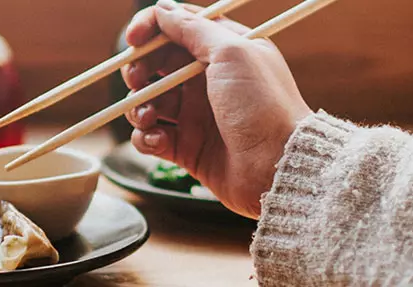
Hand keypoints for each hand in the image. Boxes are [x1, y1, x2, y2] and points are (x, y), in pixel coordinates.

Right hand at [120, 0, 311, 218]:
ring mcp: (196, 115)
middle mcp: (208, 80)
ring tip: (149, 116)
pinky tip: (156, 139)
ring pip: (149, 101)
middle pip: (156, 64)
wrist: (279, 166)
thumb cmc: (264, 105)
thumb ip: (193, 29)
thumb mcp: (232, 53)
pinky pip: (151, 136)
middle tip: (137, 80)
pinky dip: (145, 137)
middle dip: (139, 71)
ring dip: (139, 106)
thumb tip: (163, 9)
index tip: (133, 41)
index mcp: (224, 51)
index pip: (178, 27)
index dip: (150, 28)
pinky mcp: (187, 147)